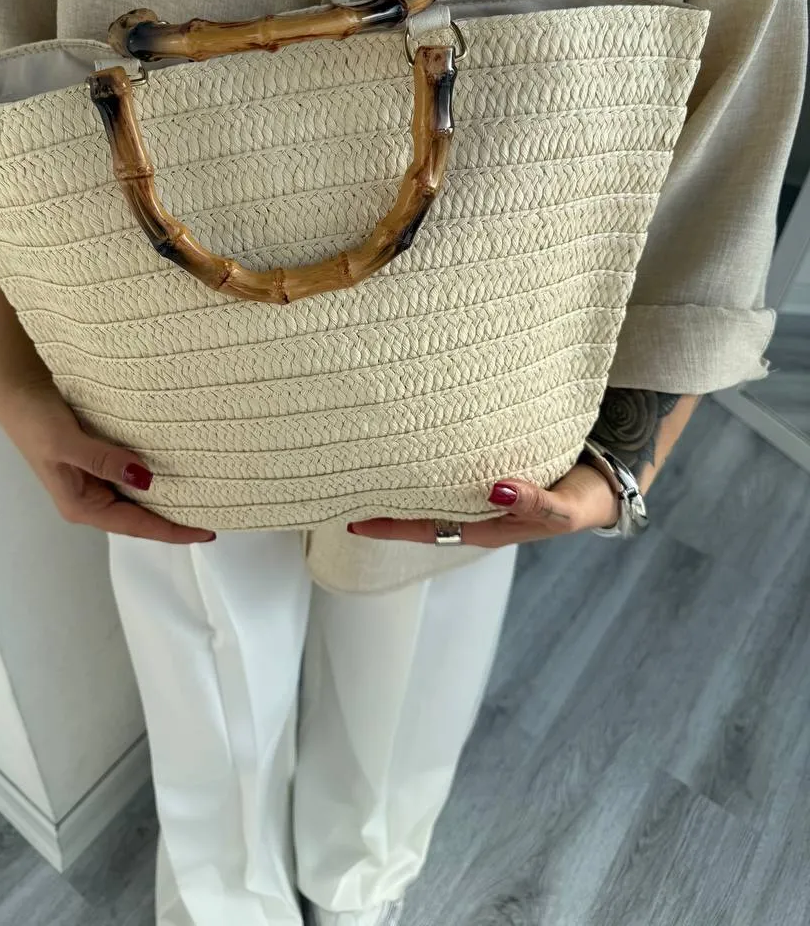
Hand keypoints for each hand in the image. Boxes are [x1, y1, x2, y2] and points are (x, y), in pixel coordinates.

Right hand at [0, 377, 215, 544]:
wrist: (17, 392)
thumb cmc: (36, 421)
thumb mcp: (66, 443)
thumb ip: (103, 460)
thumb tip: (145, 478)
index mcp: (82, 505)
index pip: (136, 525)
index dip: (172, 531)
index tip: (206, 531)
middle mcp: (91, 498)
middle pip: (140, 517)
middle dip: (174, 519)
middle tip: (215, 514)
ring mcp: (94, 480)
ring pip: (137, 497)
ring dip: (166, 498)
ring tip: (204, 496)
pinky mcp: (98, 460)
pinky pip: (132, 474)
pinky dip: (154, 475)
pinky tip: (176, 469)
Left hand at [347, 463, 618, 547]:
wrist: (612, 481)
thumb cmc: (587, 500)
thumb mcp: (566, 509)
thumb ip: (535, 502)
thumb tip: (497, 488)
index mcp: (487, 525)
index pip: (426, 528)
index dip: (389, 526)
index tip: (351, 518)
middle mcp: (477, 507)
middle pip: (420, 506)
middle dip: (386, 497)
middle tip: (344, 476)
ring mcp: (482, 487)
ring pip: (433, 482)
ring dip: (404, 472)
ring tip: (366, 452)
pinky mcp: (493, 463)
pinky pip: (452, 460)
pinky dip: (430, 451)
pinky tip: (415, 430)